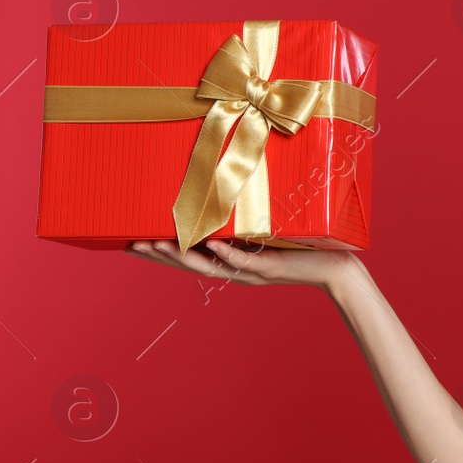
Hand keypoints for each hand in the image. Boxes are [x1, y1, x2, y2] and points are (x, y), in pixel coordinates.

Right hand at [125, 238, 358, 292]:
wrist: (334, 268)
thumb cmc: (300, 245)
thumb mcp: (265, 230)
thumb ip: (243, 219)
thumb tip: (221, 192)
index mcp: (229, 260)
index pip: (187, 256)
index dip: (158, 252)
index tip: (128, 241)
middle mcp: (235, 268)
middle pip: (189, 263)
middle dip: (159, 254)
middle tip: (129, 243)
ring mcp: (251, 270)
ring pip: (210, 265)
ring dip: (183, 255)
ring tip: (156, 243)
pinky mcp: (272, 267)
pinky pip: (247, 261)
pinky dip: (230, 254)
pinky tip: (214, 246)